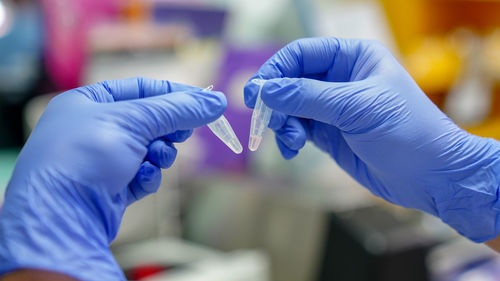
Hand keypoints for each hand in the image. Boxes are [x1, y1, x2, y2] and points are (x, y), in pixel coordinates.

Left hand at [0, 78, 225, 279]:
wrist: (59, 218)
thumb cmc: (84, 157)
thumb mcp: (133, 122)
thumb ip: (177, 110)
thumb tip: (216, 102)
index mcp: (87, 102)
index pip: (141, 89)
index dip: (175, 94)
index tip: (205, 102)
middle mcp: (92, 129)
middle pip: (148, 121)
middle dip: (167, 129)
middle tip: (184, 133)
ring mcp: (101, 160)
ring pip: (149, 150)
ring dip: (159, 154)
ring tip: (155, 159)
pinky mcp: (111, 188)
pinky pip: (142, 174)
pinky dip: (147, 176)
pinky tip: (140, 180)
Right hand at [244, 38, 499, 241]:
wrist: (431, 175)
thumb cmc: (406, 131)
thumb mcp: (355, 108)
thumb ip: (307, 97)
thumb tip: (265, 91)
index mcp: (353, 58)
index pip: (302, 54)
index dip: (276, 70)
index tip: (255, 91)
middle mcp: (340, 79)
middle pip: (291, 81)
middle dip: (276, 101)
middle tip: (268, 121)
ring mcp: (333, 108)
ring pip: (290, 107)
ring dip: (282, 124)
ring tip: (291, 141)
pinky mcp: (330, 133)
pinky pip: (298, 129)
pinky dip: (288, 138)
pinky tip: (292, 149)